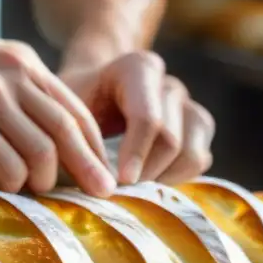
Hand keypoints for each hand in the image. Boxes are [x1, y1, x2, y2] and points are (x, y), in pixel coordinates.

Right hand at [0, 13, 116, 196]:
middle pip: (58, 141)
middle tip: (76, 200)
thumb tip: (36, 146)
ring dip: (25, 187)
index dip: (93, 152)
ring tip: (17, 192)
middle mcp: (3, 84)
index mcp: (20, 66)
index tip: (102, 179)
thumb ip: (17, 92)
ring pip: (24, 164)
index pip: (74, 114)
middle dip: (75, 176)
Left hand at [60, 51, 215, 184]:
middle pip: (171, 140)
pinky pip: (199, 160)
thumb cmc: (72, 101)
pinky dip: (177, 179)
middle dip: (145, 173)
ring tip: (131, 191)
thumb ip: (71, 135)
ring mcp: (187, 105)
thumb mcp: (62, 109)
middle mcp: (169, 85)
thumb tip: (79, 180)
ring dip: (163, 179)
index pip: (148, 118)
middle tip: (118, 193)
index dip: (135, 154)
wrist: (91, 89)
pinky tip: (146, 185)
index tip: (118, 182)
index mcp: (138, 69)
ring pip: (193, 152)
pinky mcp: (196, 127)